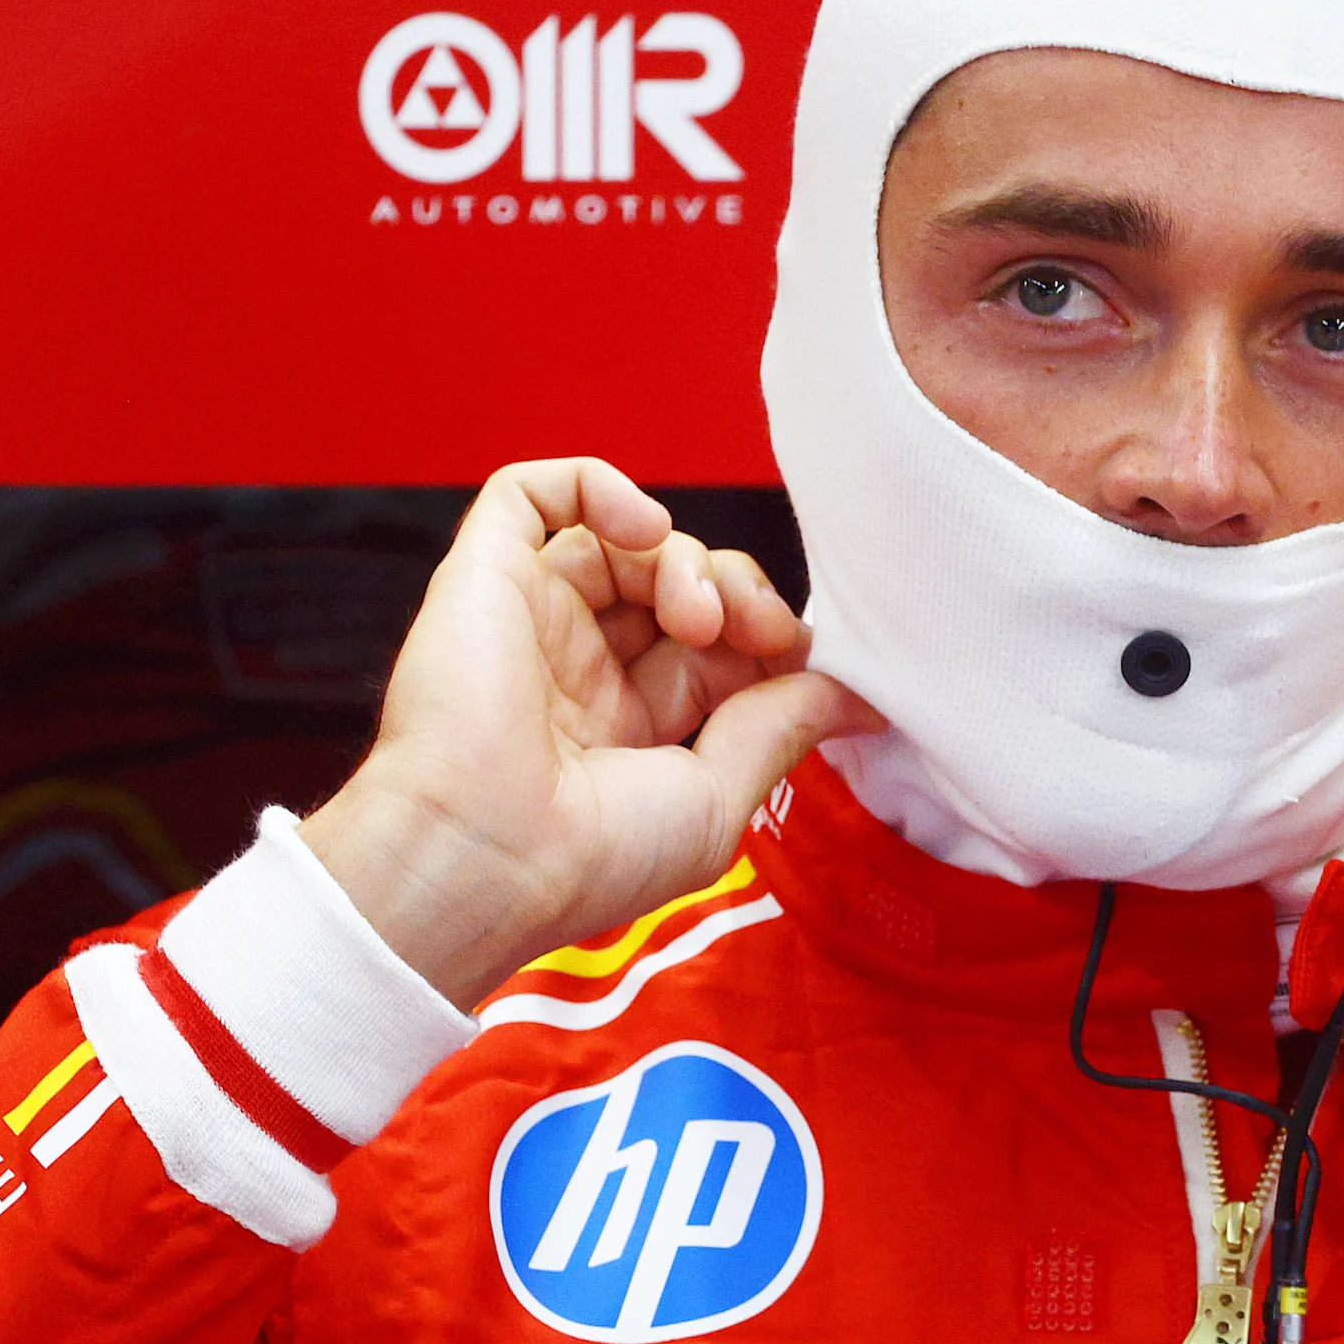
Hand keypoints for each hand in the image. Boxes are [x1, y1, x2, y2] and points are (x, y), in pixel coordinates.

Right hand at [298, 460, 879, 1008]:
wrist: (482, 858)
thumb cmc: (588, 858)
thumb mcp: (715, 797)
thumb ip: (780, 727)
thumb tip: (860, 699)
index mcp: (626, 727)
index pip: (716, 647)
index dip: (766, 634)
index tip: (801, 657)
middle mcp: (577, 668)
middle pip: (678, 583)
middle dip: (738, 590)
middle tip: (758, 629)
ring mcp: (531, 618)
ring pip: (625, 540)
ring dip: (685, 557)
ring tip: (695, 614)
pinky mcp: (484, 577)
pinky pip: (533, 493)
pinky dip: (599, 485)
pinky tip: (644, 526)